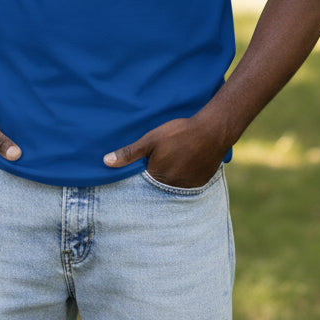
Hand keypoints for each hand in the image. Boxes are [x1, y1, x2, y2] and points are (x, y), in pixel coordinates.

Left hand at [103, 114, 228, 188]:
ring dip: (168, 180)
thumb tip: (105, 162)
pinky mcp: (200, 183)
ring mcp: (188, 187)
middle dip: (153, 180)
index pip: (141, 186)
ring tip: (169, 166)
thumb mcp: (150, 140)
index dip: (138, 178)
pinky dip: (182, 178)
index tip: (137, 173)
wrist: (213, 131)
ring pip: (171, 187)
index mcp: (157, 179)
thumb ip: (129, 153)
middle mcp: (172, 188)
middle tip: (156, 166)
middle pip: (156, 188)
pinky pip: (186, 185)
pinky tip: (182, 166)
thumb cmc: (179, 133)